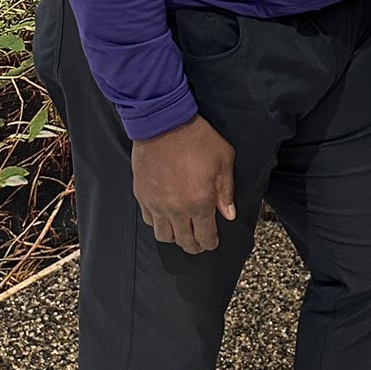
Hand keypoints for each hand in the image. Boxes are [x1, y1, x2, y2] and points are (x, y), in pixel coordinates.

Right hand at [132, 112, 236, 252]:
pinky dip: (158, 224)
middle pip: (184, 241)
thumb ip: (226, 191)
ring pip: (164, 236)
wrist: (164, 123)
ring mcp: (157, 204)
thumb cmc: (197, 138)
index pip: (205, 236)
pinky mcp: (142, 196)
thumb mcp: (223, 160)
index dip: (210, 243)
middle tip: (199, 244)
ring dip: (175, 238)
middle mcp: (177, 209)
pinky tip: (165, 218)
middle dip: (194, 246)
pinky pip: (149, 221)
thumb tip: (228, 214)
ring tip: (182, 233)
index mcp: (200, 202)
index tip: (212, 243)